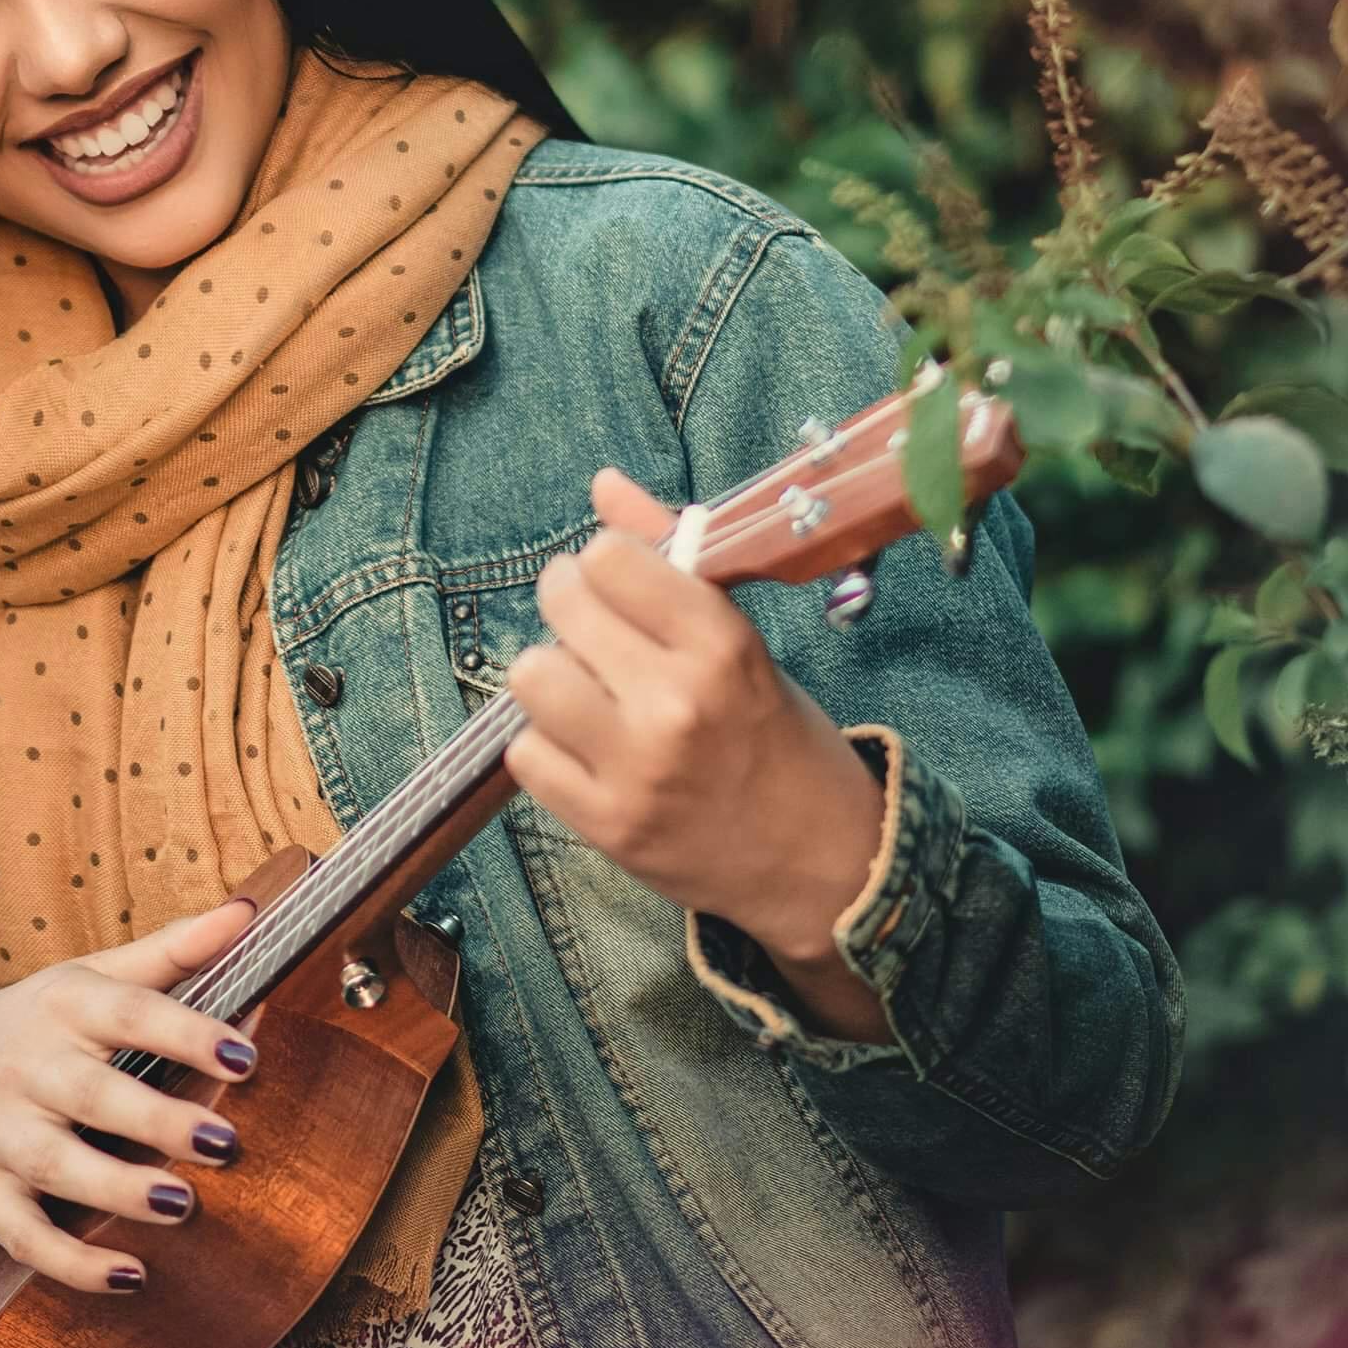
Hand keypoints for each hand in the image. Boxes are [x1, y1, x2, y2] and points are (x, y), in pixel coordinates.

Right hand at [0, 899, 260, 1294]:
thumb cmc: (30, 1027)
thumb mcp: (88, 978)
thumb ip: (172, 952)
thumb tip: (251, 914)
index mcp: (63, 1007)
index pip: (127, 1012)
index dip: (185, 1032)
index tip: (245, 1054)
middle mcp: (26, 1068)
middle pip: (92, 1095)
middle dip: (157, 1121)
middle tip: (224, 1143)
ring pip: (57, 1168)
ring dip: (119, 1190)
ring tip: (182, 1205)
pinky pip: (25, 1236)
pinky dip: (72, 1263)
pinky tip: (129, 1277)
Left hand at [506, 469, 889, 1039]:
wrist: (821, 864)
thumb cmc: (779, 738)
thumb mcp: (740, 642)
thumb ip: (670, 558)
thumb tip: (602, 484)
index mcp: (719, 645)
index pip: (611, 558)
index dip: (607, 561)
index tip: (619, 580)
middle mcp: (675, 703)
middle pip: (563, 606)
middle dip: (570, 602)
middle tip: (591, 623)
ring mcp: (636, 769)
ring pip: (530, 676)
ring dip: (550, 674)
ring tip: (585, 687)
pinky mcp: (607, 825)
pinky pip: (525, 754)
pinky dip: (545, 744)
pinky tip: (583, 744)